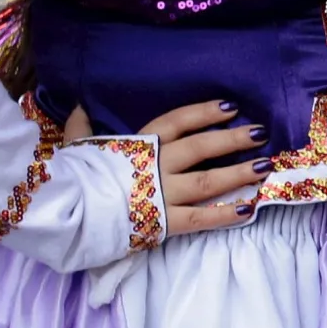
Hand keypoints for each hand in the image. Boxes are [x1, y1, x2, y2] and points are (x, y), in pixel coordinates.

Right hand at [64, 98, 265, 239]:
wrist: (61, 213)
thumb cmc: (69, 178)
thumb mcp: (75, 146)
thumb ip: (81, 127)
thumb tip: (78, 105)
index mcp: (138, 144)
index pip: (178, 121)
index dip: (205, 112)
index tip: (230, 107)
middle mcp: (156, 165)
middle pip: (201, 147)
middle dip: (232, 139)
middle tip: (260, 133)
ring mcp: (162, 194)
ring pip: (209, 181)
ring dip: (239, 173)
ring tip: (265, 166)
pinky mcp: (164, 222)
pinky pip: (202, 218)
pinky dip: (228, 214)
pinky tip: (250, 208)